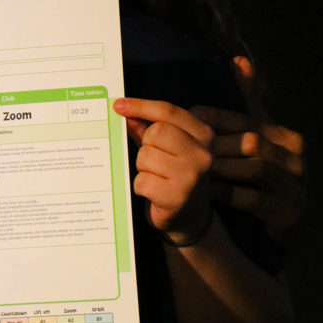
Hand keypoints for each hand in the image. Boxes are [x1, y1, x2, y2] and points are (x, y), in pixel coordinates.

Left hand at [113, 97, 213, 245]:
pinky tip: (154, 192)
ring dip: (143, 168)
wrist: (190, 217)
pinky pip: (142, 181)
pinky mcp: (177, 197)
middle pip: (155, 132)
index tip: (118, 105)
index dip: (141, 106)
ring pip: (145, 156)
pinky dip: (141, 187)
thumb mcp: (166, 148)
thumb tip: (125, 112)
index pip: (168, 112)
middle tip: (154, 161)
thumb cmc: (174, 175)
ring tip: (156, 178)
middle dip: (146, 146)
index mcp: (203, 135)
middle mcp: (202, 153)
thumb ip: (147, 128)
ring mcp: (191, 175)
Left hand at [191, 57, 305, 249]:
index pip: (245, 118)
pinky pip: (251, 198)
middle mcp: (294, 158)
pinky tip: (203, 193)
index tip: (179, 118)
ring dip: (216, 168)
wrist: (271, 231)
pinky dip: (225, 194)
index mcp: (285, 136)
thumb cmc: (257, 178)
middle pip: (249, 141)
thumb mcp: (254, 140)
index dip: (210, 117)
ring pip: (252, 167)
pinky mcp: (287, 214)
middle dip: (209, 144)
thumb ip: (243, 104)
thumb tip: (239, 62)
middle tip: (173, 146)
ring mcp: (294, 186)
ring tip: (184, 168)